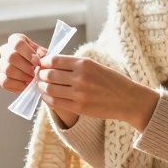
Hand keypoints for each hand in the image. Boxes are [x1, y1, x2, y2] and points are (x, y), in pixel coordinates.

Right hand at [0, 33, 46, 93]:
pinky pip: (5, 82)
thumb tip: (41, 57)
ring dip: (23, 76)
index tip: (37, 62)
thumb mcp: (44, 55)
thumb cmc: (40, 61)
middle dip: (26, 67)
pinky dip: (17, 85)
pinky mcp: (0, 77)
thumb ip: (43, 55)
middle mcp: (5, 50)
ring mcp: (1, 64)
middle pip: (11, 57)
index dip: (28, 53)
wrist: (37, 73)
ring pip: (8, 70)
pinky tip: (26, 85)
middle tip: (35, 73)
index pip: (17, 43)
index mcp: (15, 40)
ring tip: (32, 79)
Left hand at [35, 54, 159, 131]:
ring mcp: (79, 94)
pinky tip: (47, 96)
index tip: (42, 64)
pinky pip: (55, 102)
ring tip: (41, 86)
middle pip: (49, 74)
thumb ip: (75, 64)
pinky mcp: (79, 107)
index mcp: (84, 64)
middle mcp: (80, 77)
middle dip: (40, 74)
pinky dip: (47, 98)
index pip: (54, 60)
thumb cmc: (111, 81)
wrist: (128, 99)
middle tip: (38, 76)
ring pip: (49, 89)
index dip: (44, 62)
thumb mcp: (95, 66)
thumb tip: (51, 63)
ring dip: (41, 87)